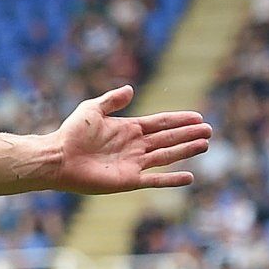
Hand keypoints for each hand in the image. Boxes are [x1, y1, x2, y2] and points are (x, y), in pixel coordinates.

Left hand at [48, 87, 211, 193]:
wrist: (59, 159)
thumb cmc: (72, 134)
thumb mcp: (92, 109)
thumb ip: (112, 100)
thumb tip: (131, 88)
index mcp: (129, 128)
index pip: (161, 123)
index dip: (180, 120)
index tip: (198, 116)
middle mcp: (134, 146)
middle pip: (168, 139)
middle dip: (189, 134)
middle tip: (209, 131)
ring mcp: (133, 164)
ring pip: (167, 156)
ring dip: (186, 151)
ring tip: (205, 145)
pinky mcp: (128, 180)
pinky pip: (155, 180)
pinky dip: (171, 180)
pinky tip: (189, 177)